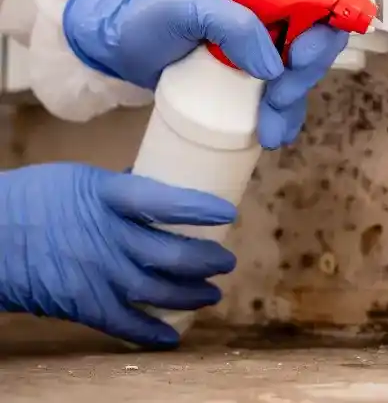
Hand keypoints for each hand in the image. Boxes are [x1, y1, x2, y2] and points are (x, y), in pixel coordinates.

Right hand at [0, 163, 236, 348]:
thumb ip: (122, 186)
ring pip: (156, 291)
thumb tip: (158, 182)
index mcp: (107, 198)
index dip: (198, 208)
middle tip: (226, 261)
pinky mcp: (82, 304)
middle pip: (169, 255)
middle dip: (206, 261)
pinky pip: (124, 324)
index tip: (228, 212)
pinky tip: (172, 335)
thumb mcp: (81, 178)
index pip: (163, 201)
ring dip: (191, 295)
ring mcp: (96, 274)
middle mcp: (107, 238)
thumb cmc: (34, 198)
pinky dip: (151, 333)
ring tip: (212, 294)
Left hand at [62, 0, 348, 146]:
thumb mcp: (185, 10)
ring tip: (269, 131)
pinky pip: (283, 98)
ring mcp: (264, 48)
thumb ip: (232, 24)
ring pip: (301, 76)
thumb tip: (275, 66)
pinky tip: (274, 135)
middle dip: (302, 76)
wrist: (121, 51)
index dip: (319, 30)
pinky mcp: (255, 78)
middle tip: (276, 100)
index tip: (298, 59)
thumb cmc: (148, 20)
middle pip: (315, 43)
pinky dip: (284, 118)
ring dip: (292, 105)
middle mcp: (271, 15)